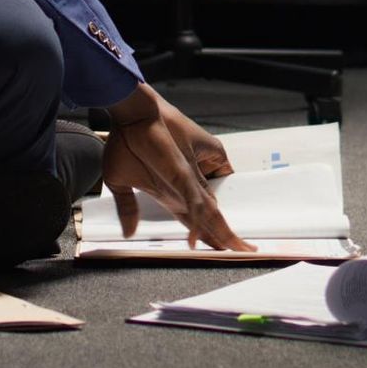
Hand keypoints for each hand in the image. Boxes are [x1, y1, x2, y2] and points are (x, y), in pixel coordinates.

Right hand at [101, 84, 253, 250]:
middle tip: (245, 251)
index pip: (195, 220)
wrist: (129, 116)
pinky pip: (195, 202)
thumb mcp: (120, 182)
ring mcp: (187, 181)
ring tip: (241, 248)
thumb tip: (128, 233)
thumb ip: (128, 208)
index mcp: (171, 192)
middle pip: (210, 218)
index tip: (222, 249)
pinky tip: (197, 240)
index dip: (207, 235)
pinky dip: (197, 220)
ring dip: (224, 232)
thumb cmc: (125, 143)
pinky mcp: (184, 174)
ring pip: (210, 213)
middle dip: (225, 237)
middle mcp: (184, 188)